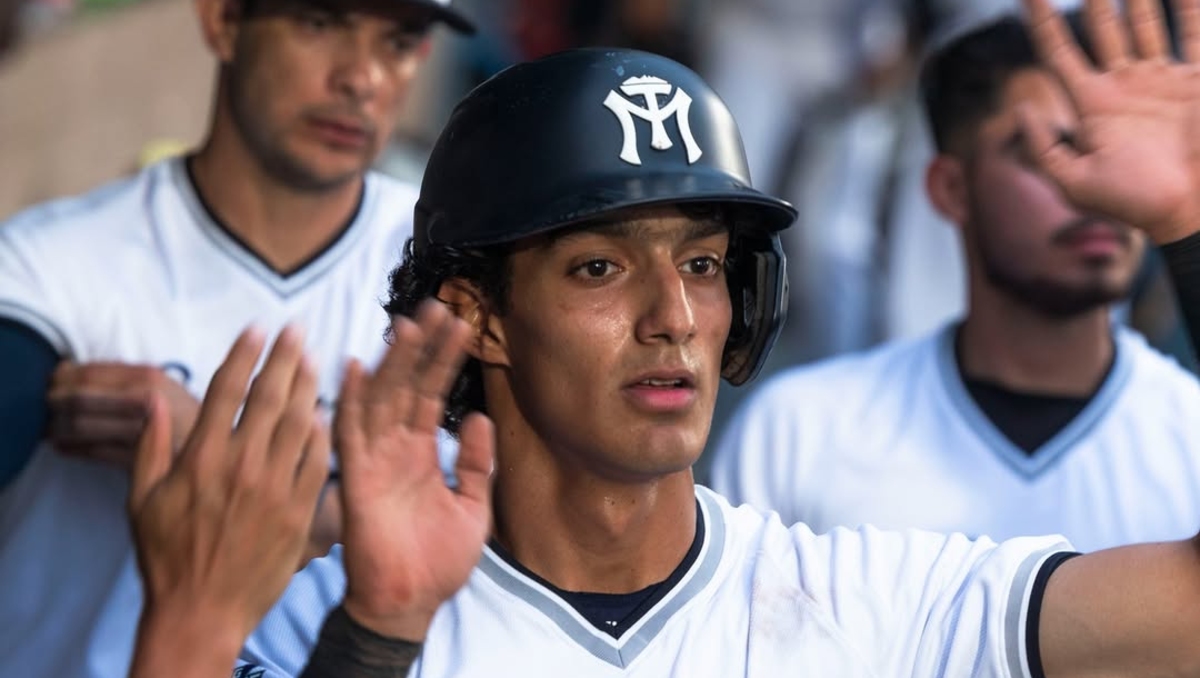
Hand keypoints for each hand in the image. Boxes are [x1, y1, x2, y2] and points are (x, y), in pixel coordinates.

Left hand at [47, 362, 199, 467]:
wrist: (225, 451)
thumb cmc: (190, 419)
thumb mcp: (164, 386)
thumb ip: (123, 378)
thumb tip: (67, 370)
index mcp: (150, 377)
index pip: (90, 372)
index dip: (63, 376)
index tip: (53, 380)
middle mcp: (144, 400)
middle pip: (81, 398)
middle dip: (55, 402)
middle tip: (47, 405)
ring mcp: (141, 432)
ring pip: (82, 426)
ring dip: (59, 427)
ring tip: (52, 428)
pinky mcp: (139, 461)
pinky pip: (95, 453)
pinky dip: (74, 449)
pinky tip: (64, 447)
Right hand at [127, 325, 330, 676]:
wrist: (201, 612)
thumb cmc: (166, 557)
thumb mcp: (141, 500)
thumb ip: (151, 446)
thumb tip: (153, 400)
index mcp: (201, 458)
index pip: (228, 390)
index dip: (244, 353)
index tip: (257, 328)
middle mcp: (242, 466)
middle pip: (269, 397)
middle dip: (284, 357)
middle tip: (297, 330)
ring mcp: (275, 488)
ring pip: (298, 423)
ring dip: (308, 385)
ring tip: (314, 358)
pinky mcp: (300, 512)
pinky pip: (318, 462)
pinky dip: (322, 434)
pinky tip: (325, 412)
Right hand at [335, 300, 493, 640]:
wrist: (411, 602)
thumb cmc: (439, 562)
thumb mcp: (474, 506)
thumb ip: (478, 464)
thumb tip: (481, 418)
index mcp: (421, 453)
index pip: (432, 394)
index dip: (443, 359)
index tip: (458, 323)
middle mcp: (396, 448)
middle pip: (407, 386)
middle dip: (422, 347)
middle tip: (439, 306)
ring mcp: (376, 460)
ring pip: (382, 398)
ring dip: (394, 361)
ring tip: (411, 323)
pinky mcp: (358, 478)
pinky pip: (351, 433)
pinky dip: (351, 400)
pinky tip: (354, 366)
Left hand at [1020, 0, 1199, 243]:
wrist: (1189, 211)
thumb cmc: (1132, 204)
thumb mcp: (1074, 183)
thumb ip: (1044, 148)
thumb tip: (1018, 106)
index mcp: (1092, 105)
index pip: (1058, 52)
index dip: (1041, 21)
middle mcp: (1124, 86)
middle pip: (1102, 27)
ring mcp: (1160, 81)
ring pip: (1144, 23)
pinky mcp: (1194, 82)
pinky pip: (1193, 34)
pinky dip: (1188, 8)